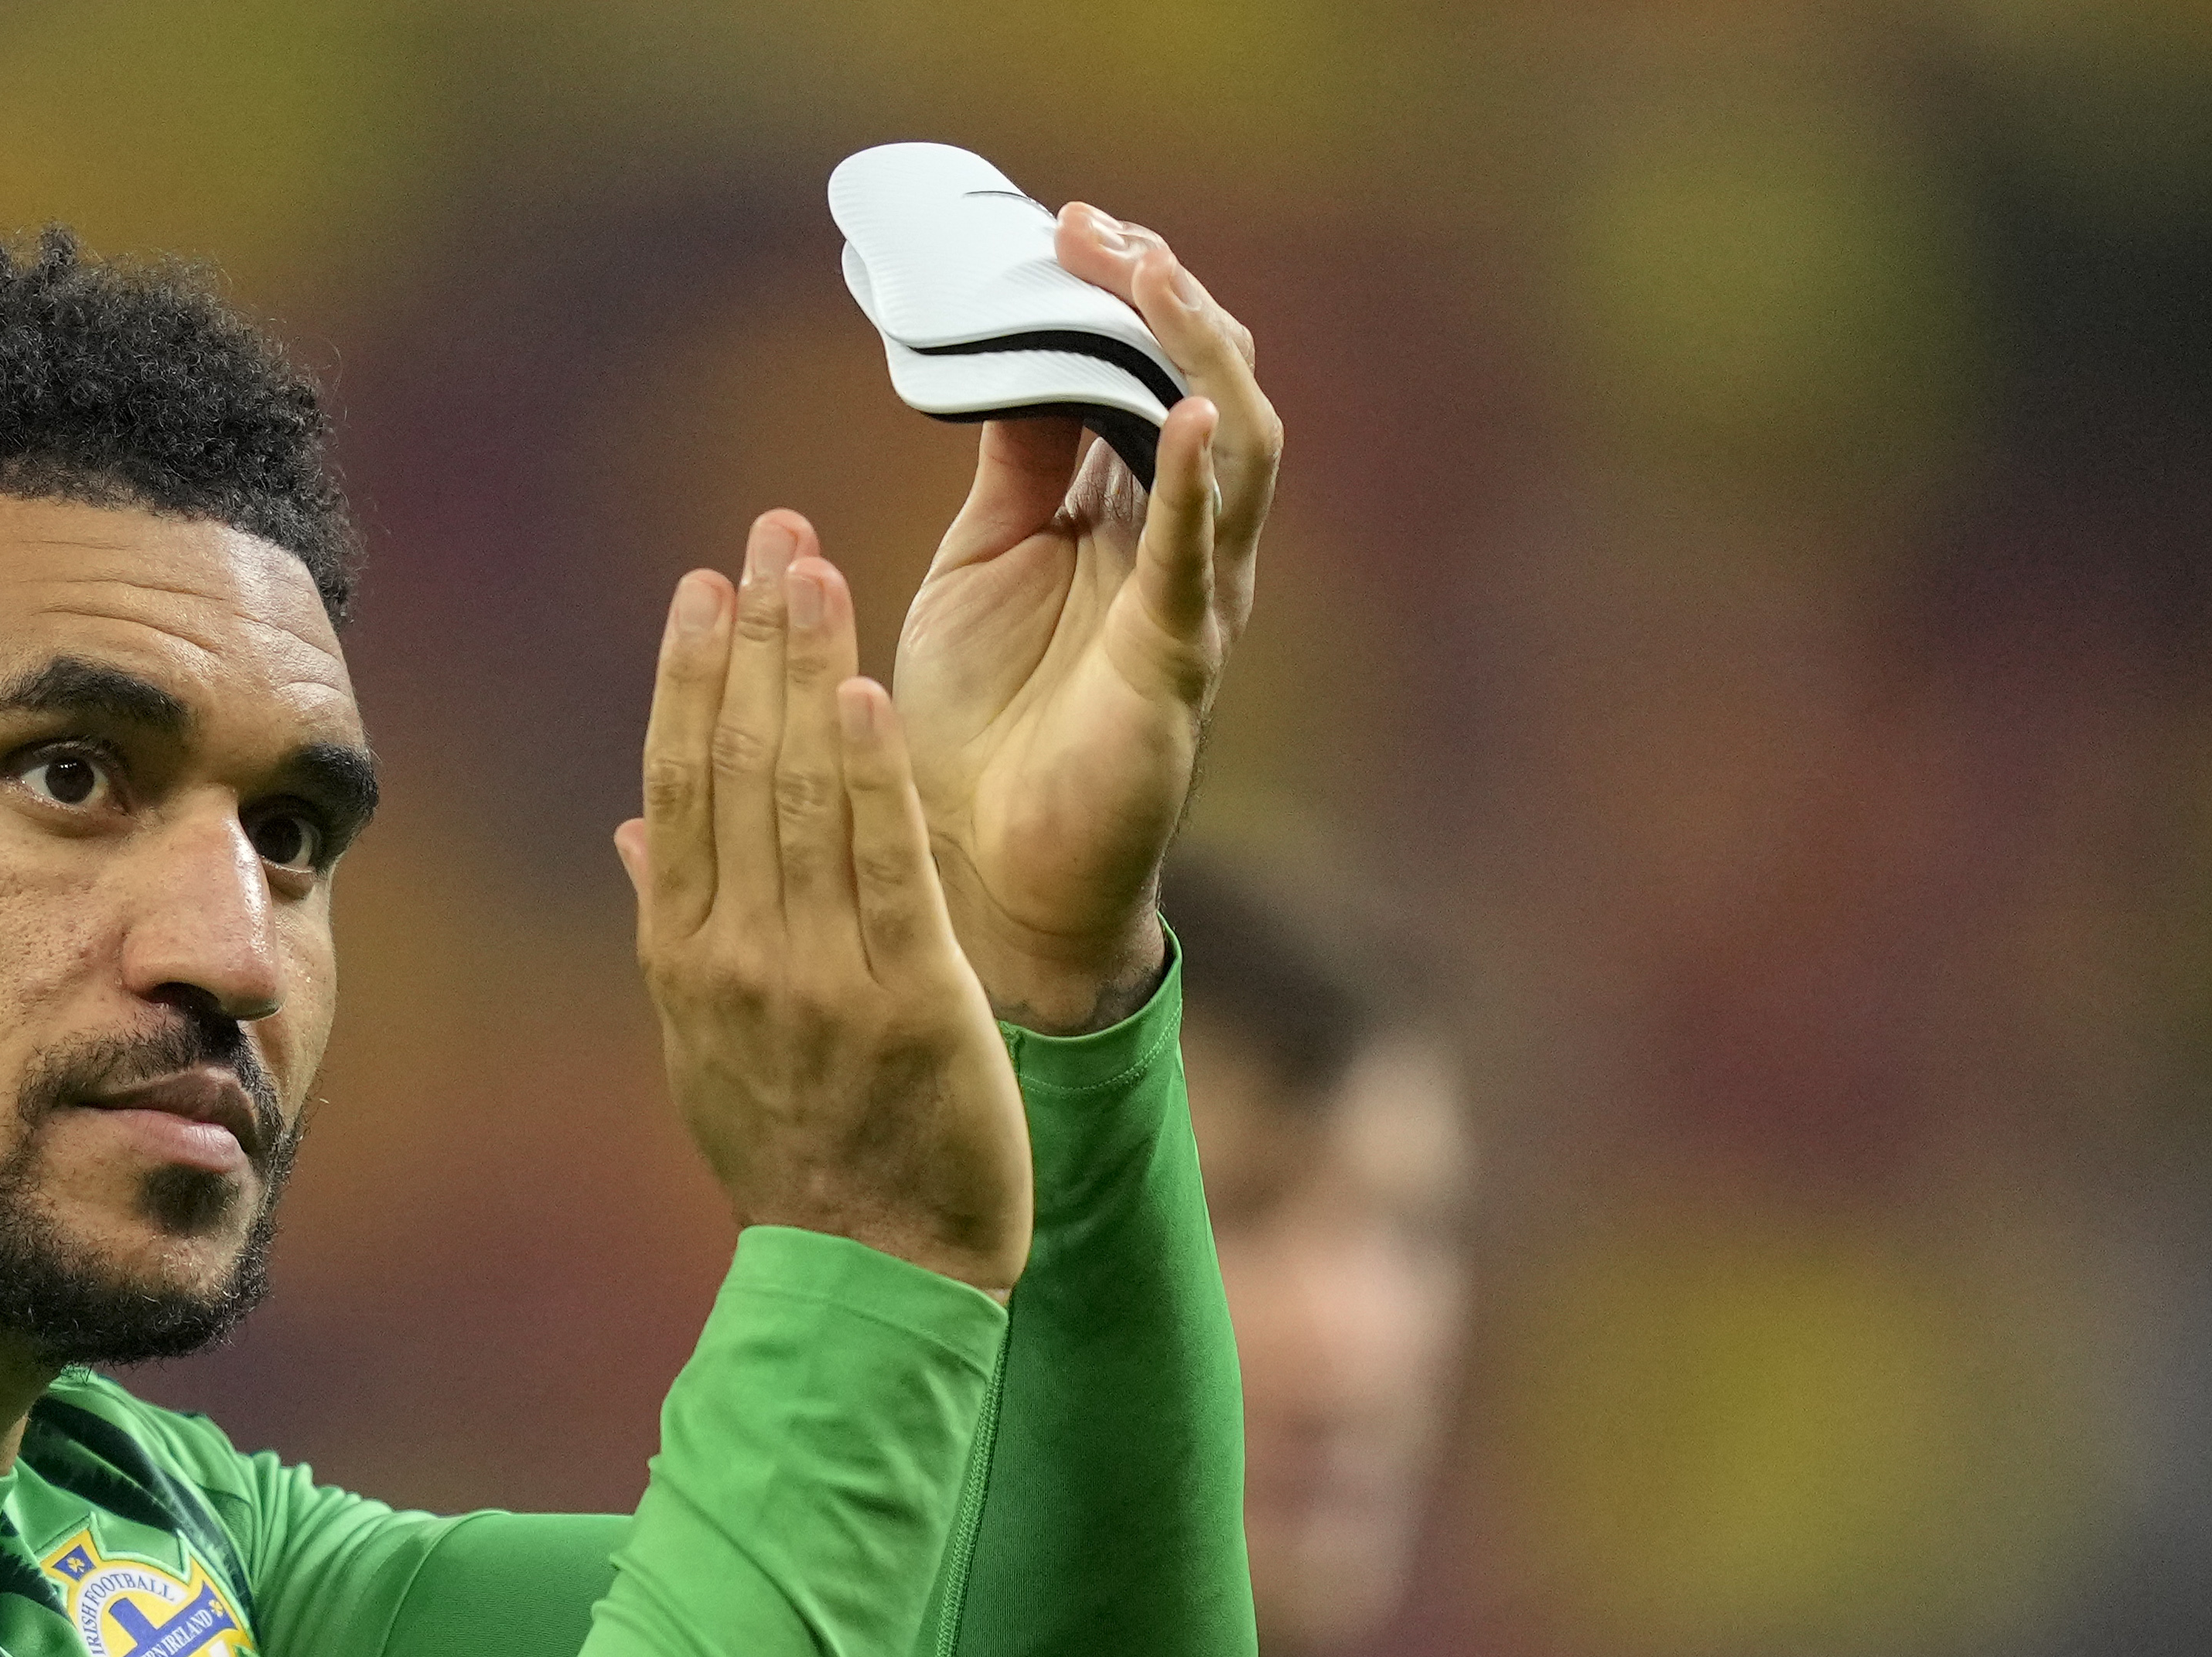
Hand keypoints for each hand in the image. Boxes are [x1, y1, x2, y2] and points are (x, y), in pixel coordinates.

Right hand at [620, 517, 1028, 1295]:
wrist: (870, 1276)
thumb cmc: (799, 1160)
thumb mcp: (707, 1047)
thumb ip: (672, 926)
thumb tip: (630, 829)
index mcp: (686, 958)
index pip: (679, 784)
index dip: (688, 674)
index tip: (704, 583)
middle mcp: (736, 956)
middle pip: (733, 766)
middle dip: (750, 637)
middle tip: (769, 530)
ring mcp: (816, 977)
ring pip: (802, 796)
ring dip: (807, 671)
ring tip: (815, 570)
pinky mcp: (906, 999)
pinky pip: (881, 867)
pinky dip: (871, 777)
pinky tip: (869, 692)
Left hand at [892, 206, 1280, 1033]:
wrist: (976, 875)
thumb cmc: (977, 732)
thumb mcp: (981, 565)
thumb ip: (1011, 471)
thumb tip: (997, 359)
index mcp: (1124, 521)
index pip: (1146, 377)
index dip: (1118, 299)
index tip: (1065, 227)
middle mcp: (1177, 550)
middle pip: (1207, 389)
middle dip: (1164, 300)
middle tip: (1099, 229)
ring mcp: (1191, 604)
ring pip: (1235, 449)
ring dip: (1194, 356)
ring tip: (1150, 278)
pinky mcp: (1177, 665)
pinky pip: (1202, 561)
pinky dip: (1202, 483)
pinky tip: (1194, 413)